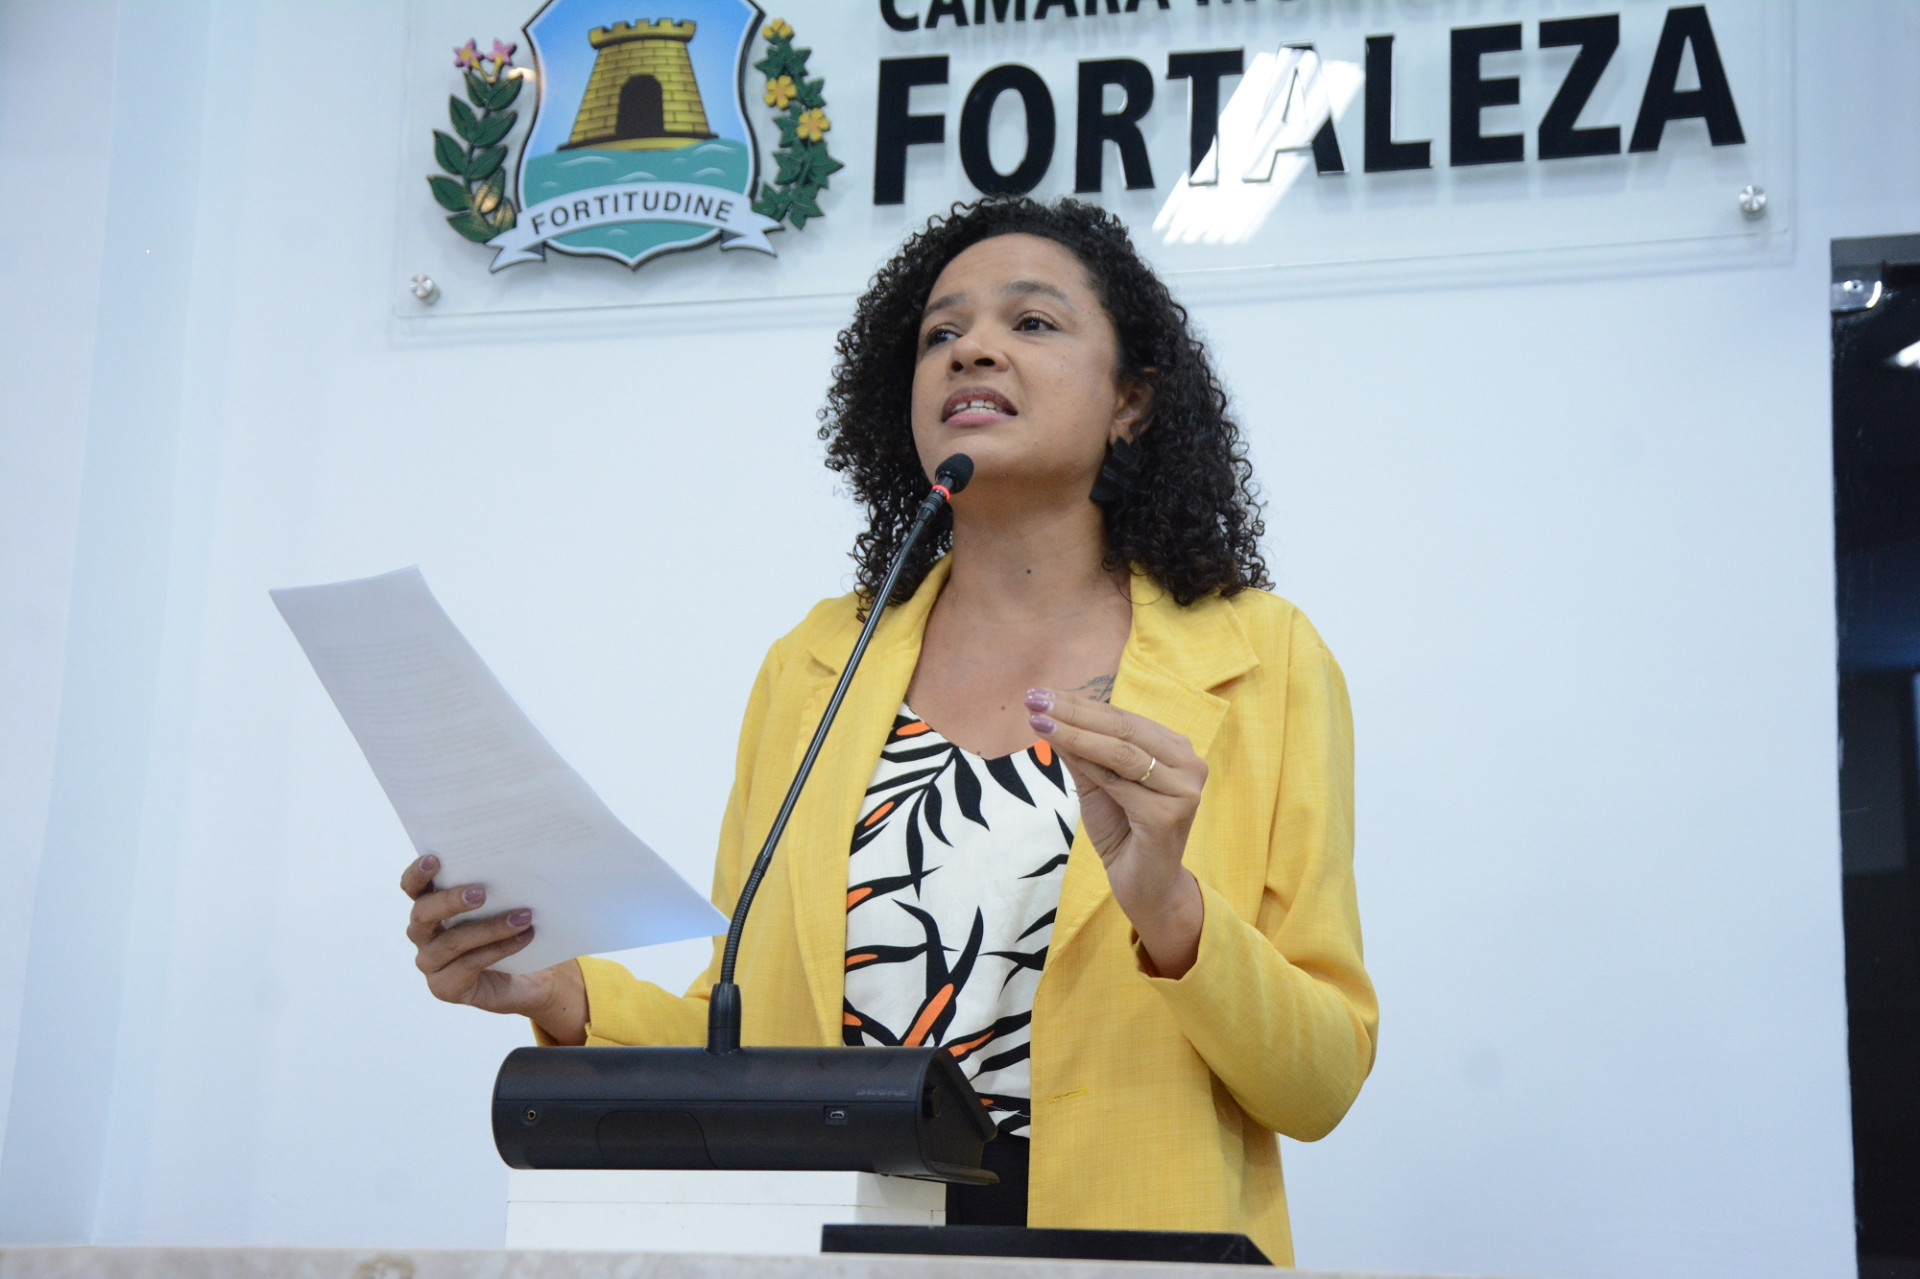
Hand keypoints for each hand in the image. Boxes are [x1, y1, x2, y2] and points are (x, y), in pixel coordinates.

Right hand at [400, 854, 587, 1042]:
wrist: (528, 977)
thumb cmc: (510, 930)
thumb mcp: (504, 903)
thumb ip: (497, 885)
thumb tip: (517, 860)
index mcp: (430, 906)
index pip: (413, 887)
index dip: (418, 873)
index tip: (435, 858)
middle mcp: (423, 934)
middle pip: (422, 913)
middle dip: (450, 900)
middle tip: (481, 892)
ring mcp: (430, 962)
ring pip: (452, 942)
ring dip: (489, 928)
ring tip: (523, 917)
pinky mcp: (444, 987)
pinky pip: (468, 964)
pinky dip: (500, 948)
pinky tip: (524, 937)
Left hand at [1025, 689, 1205, 977]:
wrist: (1144, 887)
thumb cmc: (1123, 833)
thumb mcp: (1098, 784)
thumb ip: (1082, 752)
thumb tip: (1048, 713)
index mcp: (1176, 750)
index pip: (1123, 718)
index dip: (1081, 704)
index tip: (1041, 693)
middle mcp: (1189, 765)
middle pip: (1123, 728)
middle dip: (1074, 711)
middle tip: (1035, 698)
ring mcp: (1183, 790)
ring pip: (1120, 752)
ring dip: (1074, 733)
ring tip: (1037, 719)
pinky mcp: (1167, 816)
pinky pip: (1118, 783)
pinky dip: (1086, 763)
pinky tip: (1058, 748)